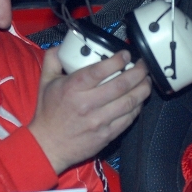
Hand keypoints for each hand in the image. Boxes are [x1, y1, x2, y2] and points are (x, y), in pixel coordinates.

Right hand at [28, 48, 151, 174]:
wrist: (48, 146)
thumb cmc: (48, 113)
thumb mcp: (45, 82)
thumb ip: (53, 60)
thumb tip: (62, 45)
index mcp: (73, 88)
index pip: (100, 70)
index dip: (118, 60)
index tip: (126, 54)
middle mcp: (87, 104)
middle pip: (121, 85)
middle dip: (138, 72)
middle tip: (143, 65)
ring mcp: (99, 121)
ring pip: (130, 102)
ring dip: (142, 89)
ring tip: (146, 80)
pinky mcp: (107, 135)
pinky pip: (128, 118)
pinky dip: (137, 107)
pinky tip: (139, 99)